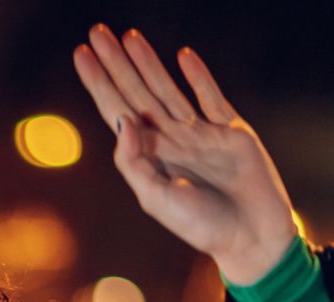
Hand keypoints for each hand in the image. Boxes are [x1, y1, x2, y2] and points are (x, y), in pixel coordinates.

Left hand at [72, 24, 299, 284]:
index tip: (82, 54)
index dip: (99, 83)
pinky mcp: (232, 131)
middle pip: (137, 92)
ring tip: (130, 36)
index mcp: (149, 157)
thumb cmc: (202, 227)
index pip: (116, 111)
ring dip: (149, 62)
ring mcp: (201, 133)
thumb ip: (134, 162)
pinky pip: (211, 97)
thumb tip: (123, 119)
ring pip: (168, 88)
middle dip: (117, 63)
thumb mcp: (157, 199)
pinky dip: (198, 76)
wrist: (251, 237)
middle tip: (97, 32)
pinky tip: (183, 56)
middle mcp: (171, 140)